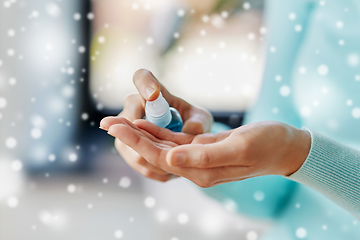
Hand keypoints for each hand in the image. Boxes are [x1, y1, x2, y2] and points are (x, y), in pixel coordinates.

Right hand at [100, 69, 212, 181]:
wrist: (180, 135)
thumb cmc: (191, 121)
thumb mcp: (200, 118)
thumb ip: (198, 122)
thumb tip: (191, 131)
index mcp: (152, 91)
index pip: (142, 78)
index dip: (145, 85)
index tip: (154, 93)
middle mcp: (133, 107)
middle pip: (126, 119)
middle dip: (142, 138)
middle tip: (167, 152)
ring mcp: (125, 128)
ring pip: (129, 146)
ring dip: (153, 158)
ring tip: (176, 164)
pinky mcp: (126, 147)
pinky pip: (137, 161)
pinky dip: (155, 168)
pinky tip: (171, 172)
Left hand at [105, 118, 310, 187]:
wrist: (284, 146)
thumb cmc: (268, 144)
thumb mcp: (240, 148)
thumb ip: (205, 157)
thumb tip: (170, 160)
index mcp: (202, 171)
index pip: (160, 157)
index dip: (137, 141)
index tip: (116, 125)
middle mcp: (196, 168)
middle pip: (155, 153)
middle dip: (130, 137)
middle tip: (106, 122)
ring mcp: (198, 159)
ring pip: (162, 147)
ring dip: (139, 134)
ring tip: (117, 122)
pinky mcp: (203, 149)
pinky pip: (175, 141)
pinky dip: (158, 132)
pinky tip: (144, 123)